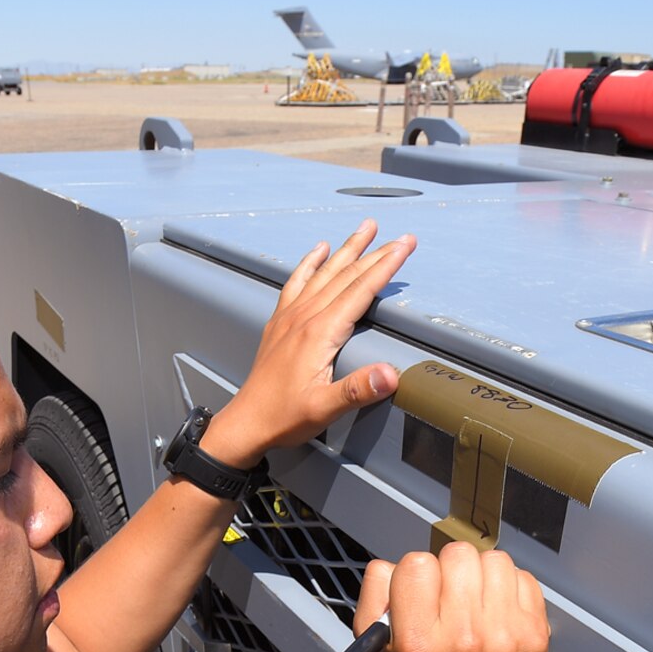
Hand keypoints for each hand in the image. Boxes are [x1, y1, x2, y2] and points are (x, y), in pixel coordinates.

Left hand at [204, 221, 414, 464]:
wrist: (248, 422)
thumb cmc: (285, 417)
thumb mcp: (325, 408)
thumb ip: (358, 390)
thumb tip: (390, 374)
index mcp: (320, 333)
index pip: (360, 290)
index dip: (386, 266)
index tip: (405, 246)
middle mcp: (305, 317)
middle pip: (346, 275)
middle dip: (376, 252)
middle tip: (400, 237)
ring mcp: (290, 317)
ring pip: (324, 273)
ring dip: (347, 249)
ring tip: (365, 229)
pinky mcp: (280, 322)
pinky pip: (296, 282)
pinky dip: (309, 263)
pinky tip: (318, 250)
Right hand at [353, 543, 548, 651]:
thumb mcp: (376, 643)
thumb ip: (375, 593)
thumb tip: (396, 563)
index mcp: (420, 642)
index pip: (417, 565)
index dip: (415, 573)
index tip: (421, 593)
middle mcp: (465, 639)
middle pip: (459, 555)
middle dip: (451, 569)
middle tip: (450, 596)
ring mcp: (505, 637)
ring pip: (495, 560)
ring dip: (482, 574)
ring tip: (474, 602)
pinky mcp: (534, 636)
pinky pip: (524, 578)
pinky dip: (509, 587)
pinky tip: (497, 611)